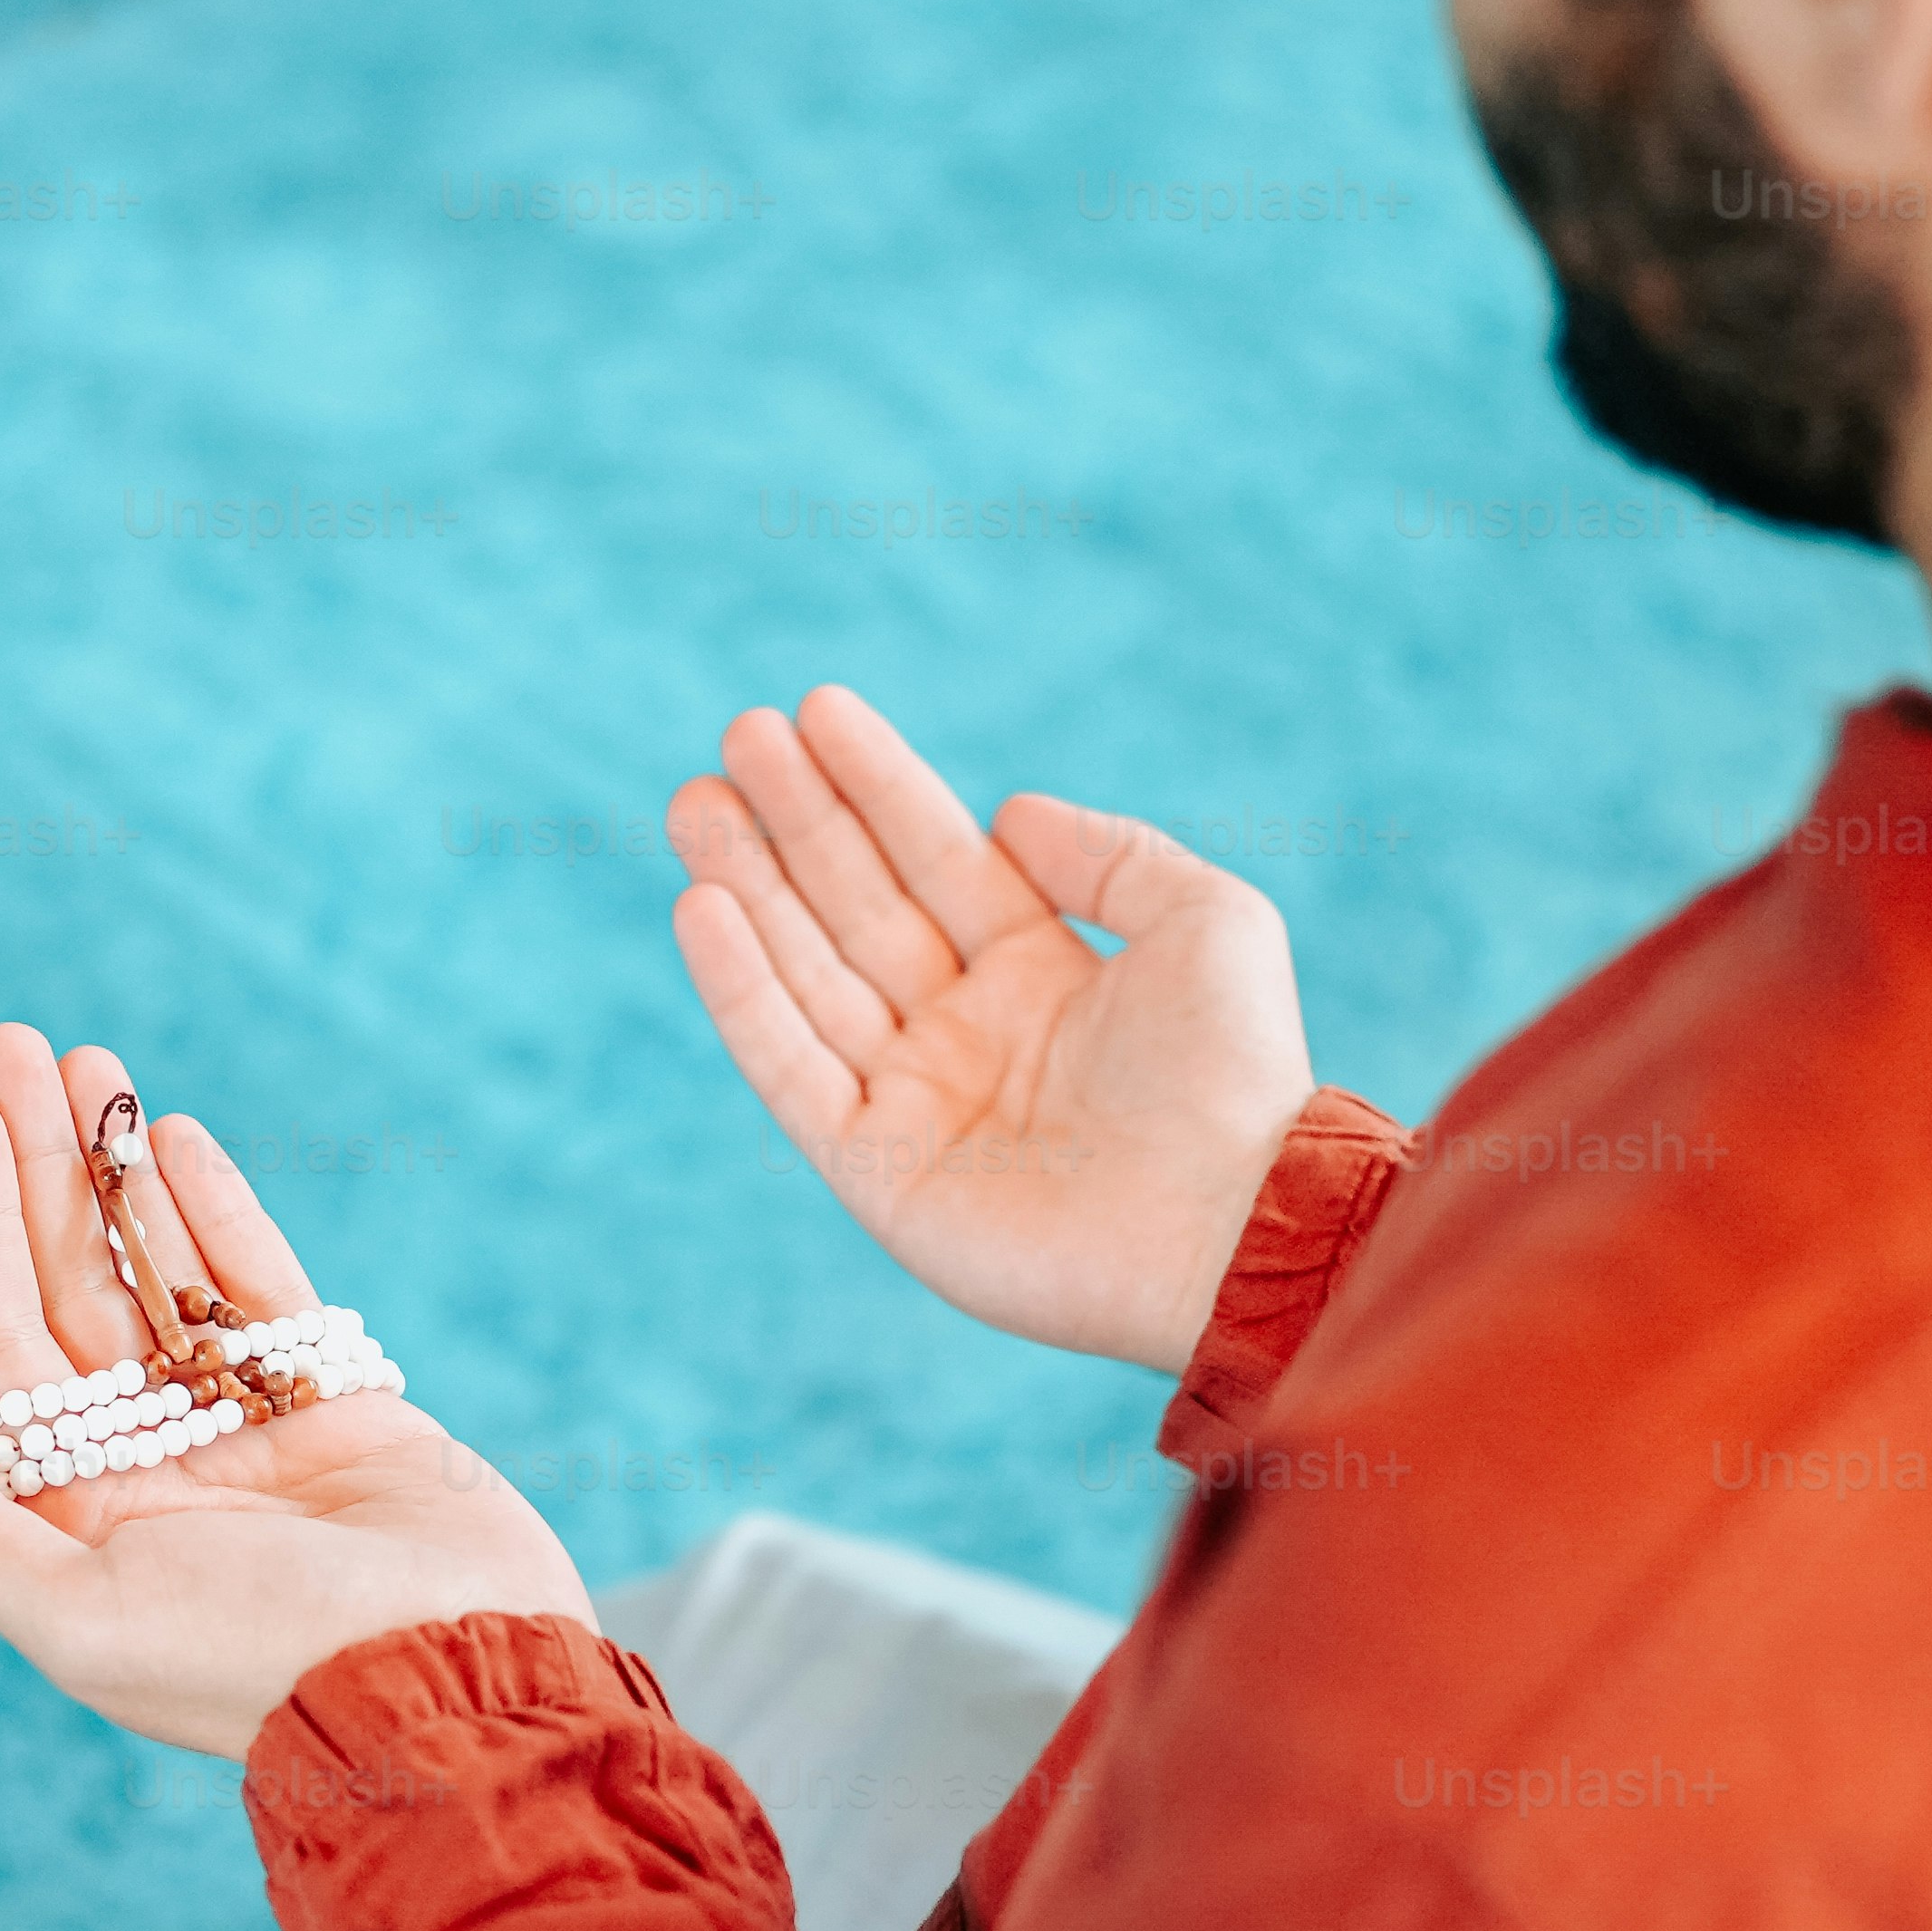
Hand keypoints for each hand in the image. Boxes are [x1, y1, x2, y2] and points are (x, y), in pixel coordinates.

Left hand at [0, 1023, 593, 1761]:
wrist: (448, 1681)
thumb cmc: (258, 1662)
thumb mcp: (86, 1625)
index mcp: (80, 1519)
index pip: (1, 1348)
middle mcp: (150, 1466)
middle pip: (71, 1288)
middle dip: (36, 1165)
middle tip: (7, 1044)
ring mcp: (244, 1431)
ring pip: (163, 1271)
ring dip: (118, 1167)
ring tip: (87, 1059)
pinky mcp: (338, 1407)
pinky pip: (264, 1291)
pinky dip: (221, 1213)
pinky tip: (176, 1134)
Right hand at [665, 683, 1313, 1371]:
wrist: (1237, 1220)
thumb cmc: (1235, 1071)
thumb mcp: (1205, 918)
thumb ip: (1109, 853)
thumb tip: (1006, 815)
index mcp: (1040, 978)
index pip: (935, 860)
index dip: (874, 787)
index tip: (812, 710)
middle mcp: (967, 1036)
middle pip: (856, 908)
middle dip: (793, 824)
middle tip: (734, 737)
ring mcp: (916, 1104)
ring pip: (809, 976)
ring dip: (748, 889)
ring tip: (694, 803)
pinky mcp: (878, 1173)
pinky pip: (791, 1070)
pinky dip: (743, 994)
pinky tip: (704, 908)